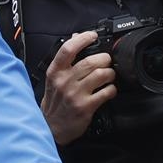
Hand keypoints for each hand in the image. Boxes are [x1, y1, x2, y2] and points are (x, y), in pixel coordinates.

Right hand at [39, 30, 115, 144]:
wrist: (51, 126)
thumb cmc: (54, 102)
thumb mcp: (53, 79)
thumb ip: (64, 60)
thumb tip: (75, 38)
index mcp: (55, 72)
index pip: (68, 49)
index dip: (82, 39)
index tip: (92, 35)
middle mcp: (64, 81)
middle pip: (90, 61)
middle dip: (104, 58)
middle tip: (106, 61)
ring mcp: (75, 94)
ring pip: (100, 75)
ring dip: (110, 73)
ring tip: (109, 75)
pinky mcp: (86, 106)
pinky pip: (106, 92)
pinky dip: (112, 89)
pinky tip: (109, 90)